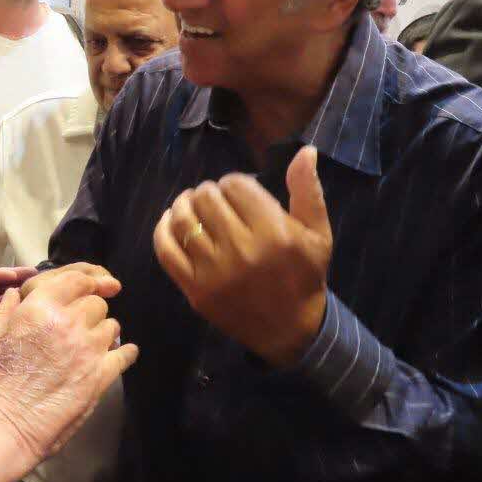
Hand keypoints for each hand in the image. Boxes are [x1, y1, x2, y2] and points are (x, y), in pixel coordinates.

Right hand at [0, 269, 137, 469]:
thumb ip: (6, 312)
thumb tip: (16, 295)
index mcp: (38, 308)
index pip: (75, 279)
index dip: (89, 278)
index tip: (97, 282)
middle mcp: (67, 324)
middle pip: (95, 303)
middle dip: (89, 309)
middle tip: (80, 322)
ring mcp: (86, 351)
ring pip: (110, 326)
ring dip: (102, 330)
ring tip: (92, 342)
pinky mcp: (98, 379)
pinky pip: (123, 355)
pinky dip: (125, 352)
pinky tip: (124, 353)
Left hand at [153, 145, 331, 366]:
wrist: (289, 330)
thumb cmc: (304, 276)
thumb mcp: (318, 234)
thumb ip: (308, 191)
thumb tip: (304, 151)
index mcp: (274, 233)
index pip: (236, 185)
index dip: (234, 182)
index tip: (239, 192)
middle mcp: (242, 251)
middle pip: (207, 198)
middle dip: (209, 192)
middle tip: (216, 200)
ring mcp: (214, 272)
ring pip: (184, 219)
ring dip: (184, 205)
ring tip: (193, 205)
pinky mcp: (195, 290)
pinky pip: (166, 250)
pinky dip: (163, 229)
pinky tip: (171, 221)